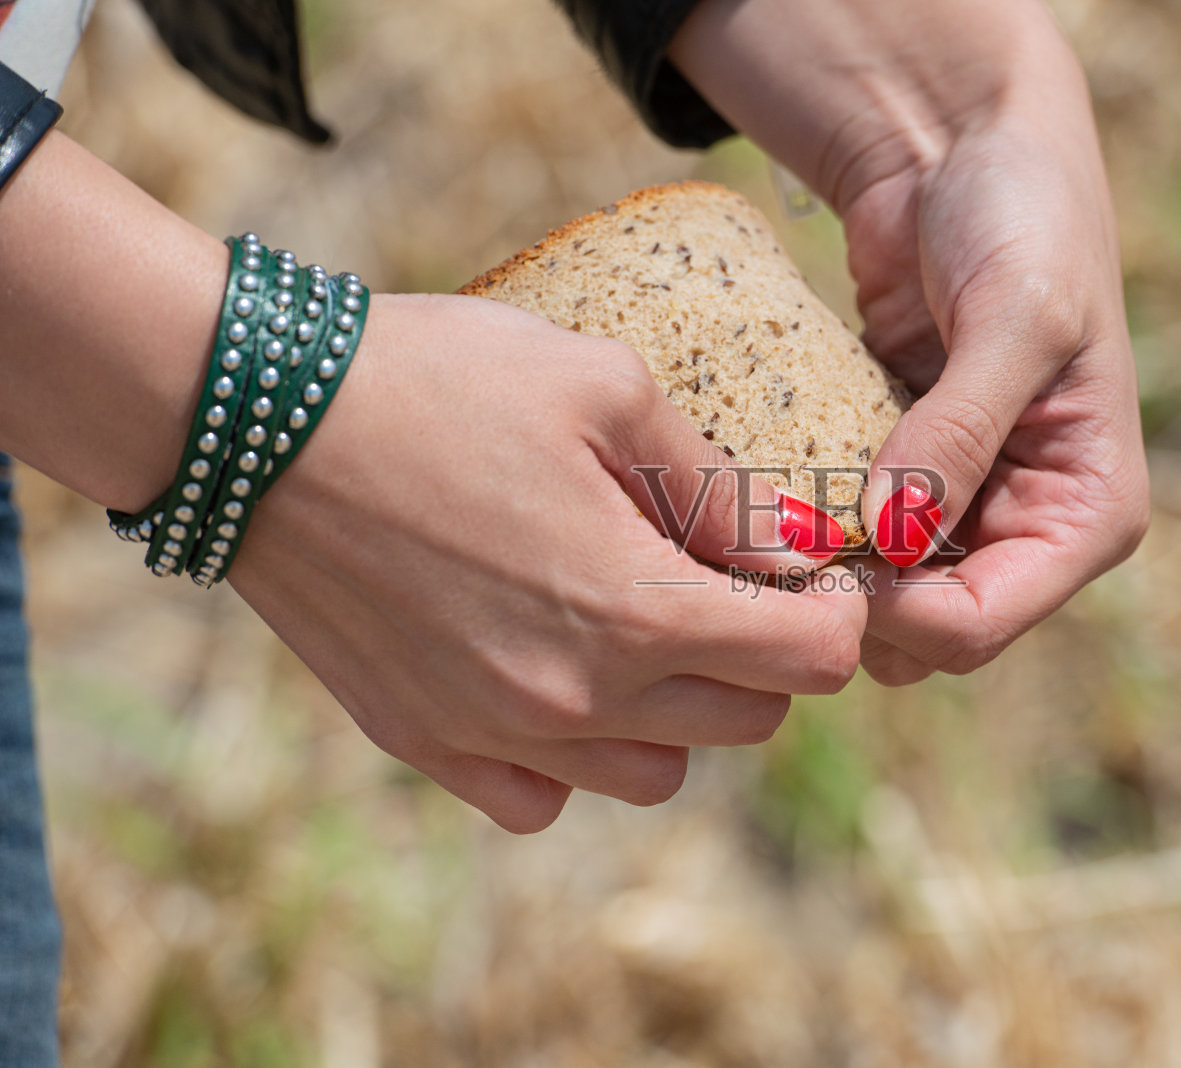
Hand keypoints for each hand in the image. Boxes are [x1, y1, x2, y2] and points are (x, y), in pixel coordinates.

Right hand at [229, 294, 867, 830]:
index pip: (812, 663)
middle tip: (726, 581)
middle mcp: (575, 697)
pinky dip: (574, 754)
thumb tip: (793, 548)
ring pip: (658, 773)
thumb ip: (718, 483)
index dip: (835, 613)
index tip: (812, 573)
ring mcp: (495, 733)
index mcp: (636, 608)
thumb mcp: (607, 386)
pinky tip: (554, 671)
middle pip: (747, 720)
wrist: (255, 417)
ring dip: (678, 710)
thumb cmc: (439, 379)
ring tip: (638, 623)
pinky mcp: (424, 742)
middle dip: (764, 653)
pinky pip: (543, 799)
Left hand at [672, 0, 1148, 683]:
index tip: (826, 560)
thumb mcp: (1017, 319)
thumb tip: (890, 539)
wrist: (965, 143)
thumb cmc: (1025, 217)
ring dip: (827, 571)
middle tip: (784, 544)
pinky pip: (847, 536)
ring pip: (880, 597)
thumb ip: (958, 435)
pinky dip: (809, 526)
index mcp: (1087, 512)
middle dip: (858, 603)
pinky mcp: (899, 472)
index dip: (901, 616)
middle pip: (928, 632)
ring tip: (771, 517)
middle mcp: (1027, 526)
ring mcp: (959, 505)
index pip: (986, 623)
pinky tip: (771, 488)